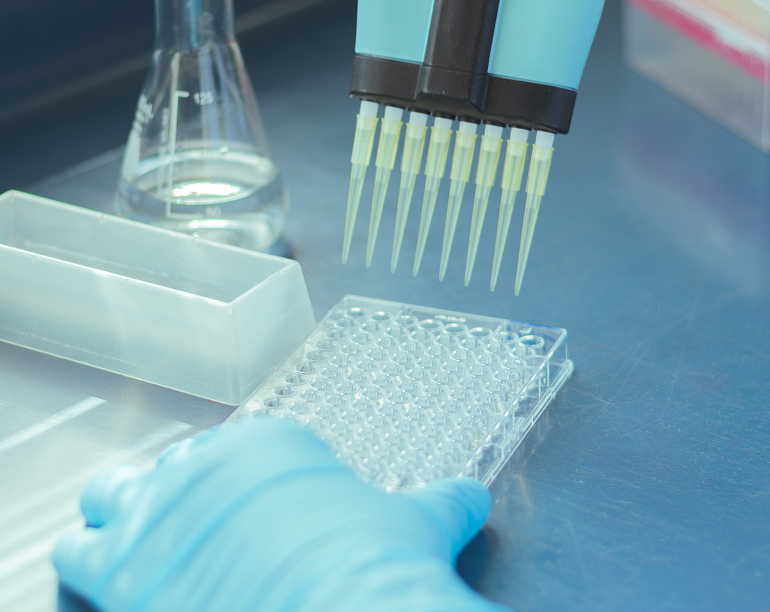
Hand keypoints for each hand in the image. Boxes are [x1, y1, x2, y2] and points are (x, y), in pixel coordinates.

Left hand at [54, 417, 503, 611]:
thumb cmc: (376, 566)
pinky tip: (109, 582)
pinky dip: (89, 566)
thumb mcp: (414, 524)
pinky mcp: (118, 570)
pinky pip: (77, 555)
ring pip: (110, 496)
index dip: (233, 481)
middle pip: (166, 467)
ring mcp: (158, 512)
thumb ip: (440, 503)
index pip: (231, 449)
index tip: (241, 508)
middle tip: (186, 529)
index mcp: (268, 444)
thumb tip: (473, 498)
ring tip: (133, 545)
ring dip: (117, 520)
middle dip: (171, 494)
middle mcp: (204, 465)